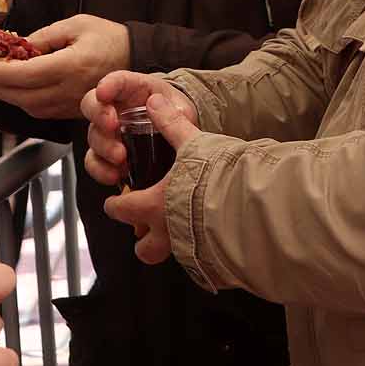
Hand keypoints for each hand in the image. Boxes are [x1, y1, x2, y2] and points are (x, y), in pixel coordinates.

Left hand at [0, 16, 130, 118]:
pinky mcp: (72, 112)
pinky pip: (42, 112)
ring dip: (8, 96)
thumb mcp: (76, 24)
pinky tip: (18, 89)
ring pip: (29, 108)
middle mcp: (68, 90)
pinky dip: (24, 102)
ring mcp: (70, 105)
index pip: (24, 75)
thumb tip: (18, 45)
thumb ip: (44, 35)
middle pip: (21, 97)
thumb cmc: (109, 39)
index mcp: (69, 66)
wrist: (137, 58)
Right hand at [82, 71, 197, 187]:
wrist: (177, 134)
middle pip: (92, 105)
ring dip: (104, 148)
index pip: (116, 81)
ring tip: (121, 158)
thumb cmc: (175, 114)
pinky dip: (101, 170)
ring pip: (93, 135)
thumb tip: (159, 106)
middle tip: (112, 126)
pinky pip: (94, 162)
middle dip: (99, 115)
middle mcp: (114, 108)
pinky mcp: (106, 155)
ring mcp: (108, 132)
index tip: (103, 92)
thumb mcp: (182, 109)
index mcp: (133, 89)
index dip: (108, 84)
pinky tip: (115, 175)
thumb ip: (175, 111)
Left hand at [103, 92, 200, 263]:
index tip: (114, 201)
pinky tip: (214, 237)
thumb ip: (171, 124)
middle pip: (145, 250)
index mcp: (155, 205)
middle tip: (144, 228)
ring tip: (184, 230)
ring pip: (174, 255)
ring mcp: (191, 251)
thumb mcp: (191, 142)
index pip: (123, 210)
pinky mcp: (215, 262)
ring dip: (174, 244)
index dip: (116, 205)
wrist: (250, 204)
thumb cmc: (215, 175)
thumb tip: (155, 102)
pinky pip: (204, 264)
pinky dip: (205, 253)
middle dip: (142, 241)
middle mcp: (169, 233)